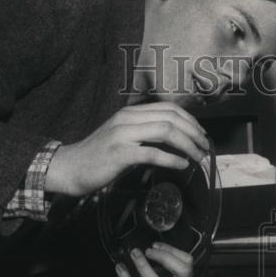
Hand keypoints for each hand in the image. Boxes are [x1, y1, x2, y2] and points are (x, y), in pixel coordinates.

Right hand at [46, 103, 209, 196]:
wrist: (70, 168)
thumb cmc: (99, 157)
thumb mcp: (123, 138)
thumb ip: (144, 134)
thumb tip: (173, 141)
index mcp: (131, 113)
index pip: (169, 109)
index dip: (190, 121)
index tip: (201, 135)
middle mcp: (128, 119)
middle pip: (171, 118)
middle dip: (194, 132)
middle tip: (205, 147)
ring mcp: (123, 135)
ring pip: (165, 131)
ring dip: (187, 145)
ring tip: (198, 157)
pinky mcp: (120, 153)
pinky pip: (152, 153)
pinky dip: (172, 159)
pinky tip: (182, 165)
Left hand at [115, 242, 193, 276]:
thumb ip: (166, 270)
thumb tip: (154, 249)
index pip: (187, 265)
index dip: (172, 251)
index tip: (156, 246)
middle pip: (182, 272)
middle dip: (164, 257)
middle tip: (148, 251)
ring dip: (144, 267)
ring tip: (134, 255)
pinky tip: (121, 270)